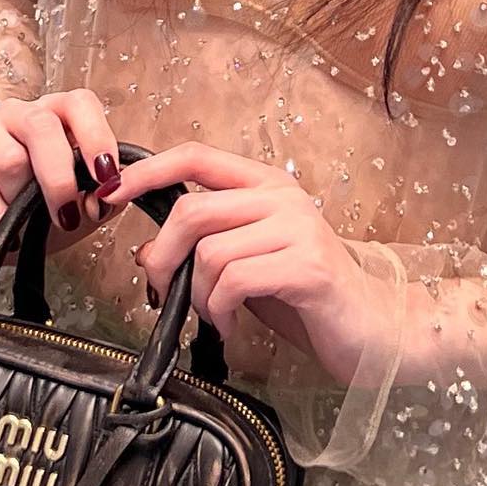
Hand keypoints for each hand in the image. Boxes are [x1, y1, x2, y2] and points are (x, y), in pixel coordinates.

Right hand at [0, 89, 124, 272]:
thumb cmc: (30, 211)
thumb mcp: (74, 205)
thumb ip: (98, 197)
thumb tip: (108, 196)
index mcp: (52, 114)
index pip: (79, 103)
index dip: (97, 137)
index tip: (108, 179)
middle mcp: (15, 113)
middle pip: (42, 126)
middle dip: (60, 178)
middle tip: (68, 217)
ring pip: (10, 159)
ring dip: (23, 201)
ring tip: (24, 222)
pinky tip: (5, 231)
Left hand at [101, 143, 374, 385]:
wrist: (375, 329)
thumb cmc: (306, 296)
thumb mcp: (249, 263)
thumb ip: (206, 248)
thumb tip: (146, 252)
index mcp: (266, 185)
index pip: (196, 156)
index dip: (147, 170)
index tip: (111, 193)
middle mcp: (282, 197)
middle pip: (191, 208)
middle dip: (163, 256)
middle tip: (161, 291)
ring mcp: (298, 229)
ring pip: (209, 251)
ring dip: (197, 295)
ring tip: (214, 316)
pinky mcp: (308, 266)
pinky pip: (234, 281)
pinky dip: (219, 311)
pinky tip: (231, 327)